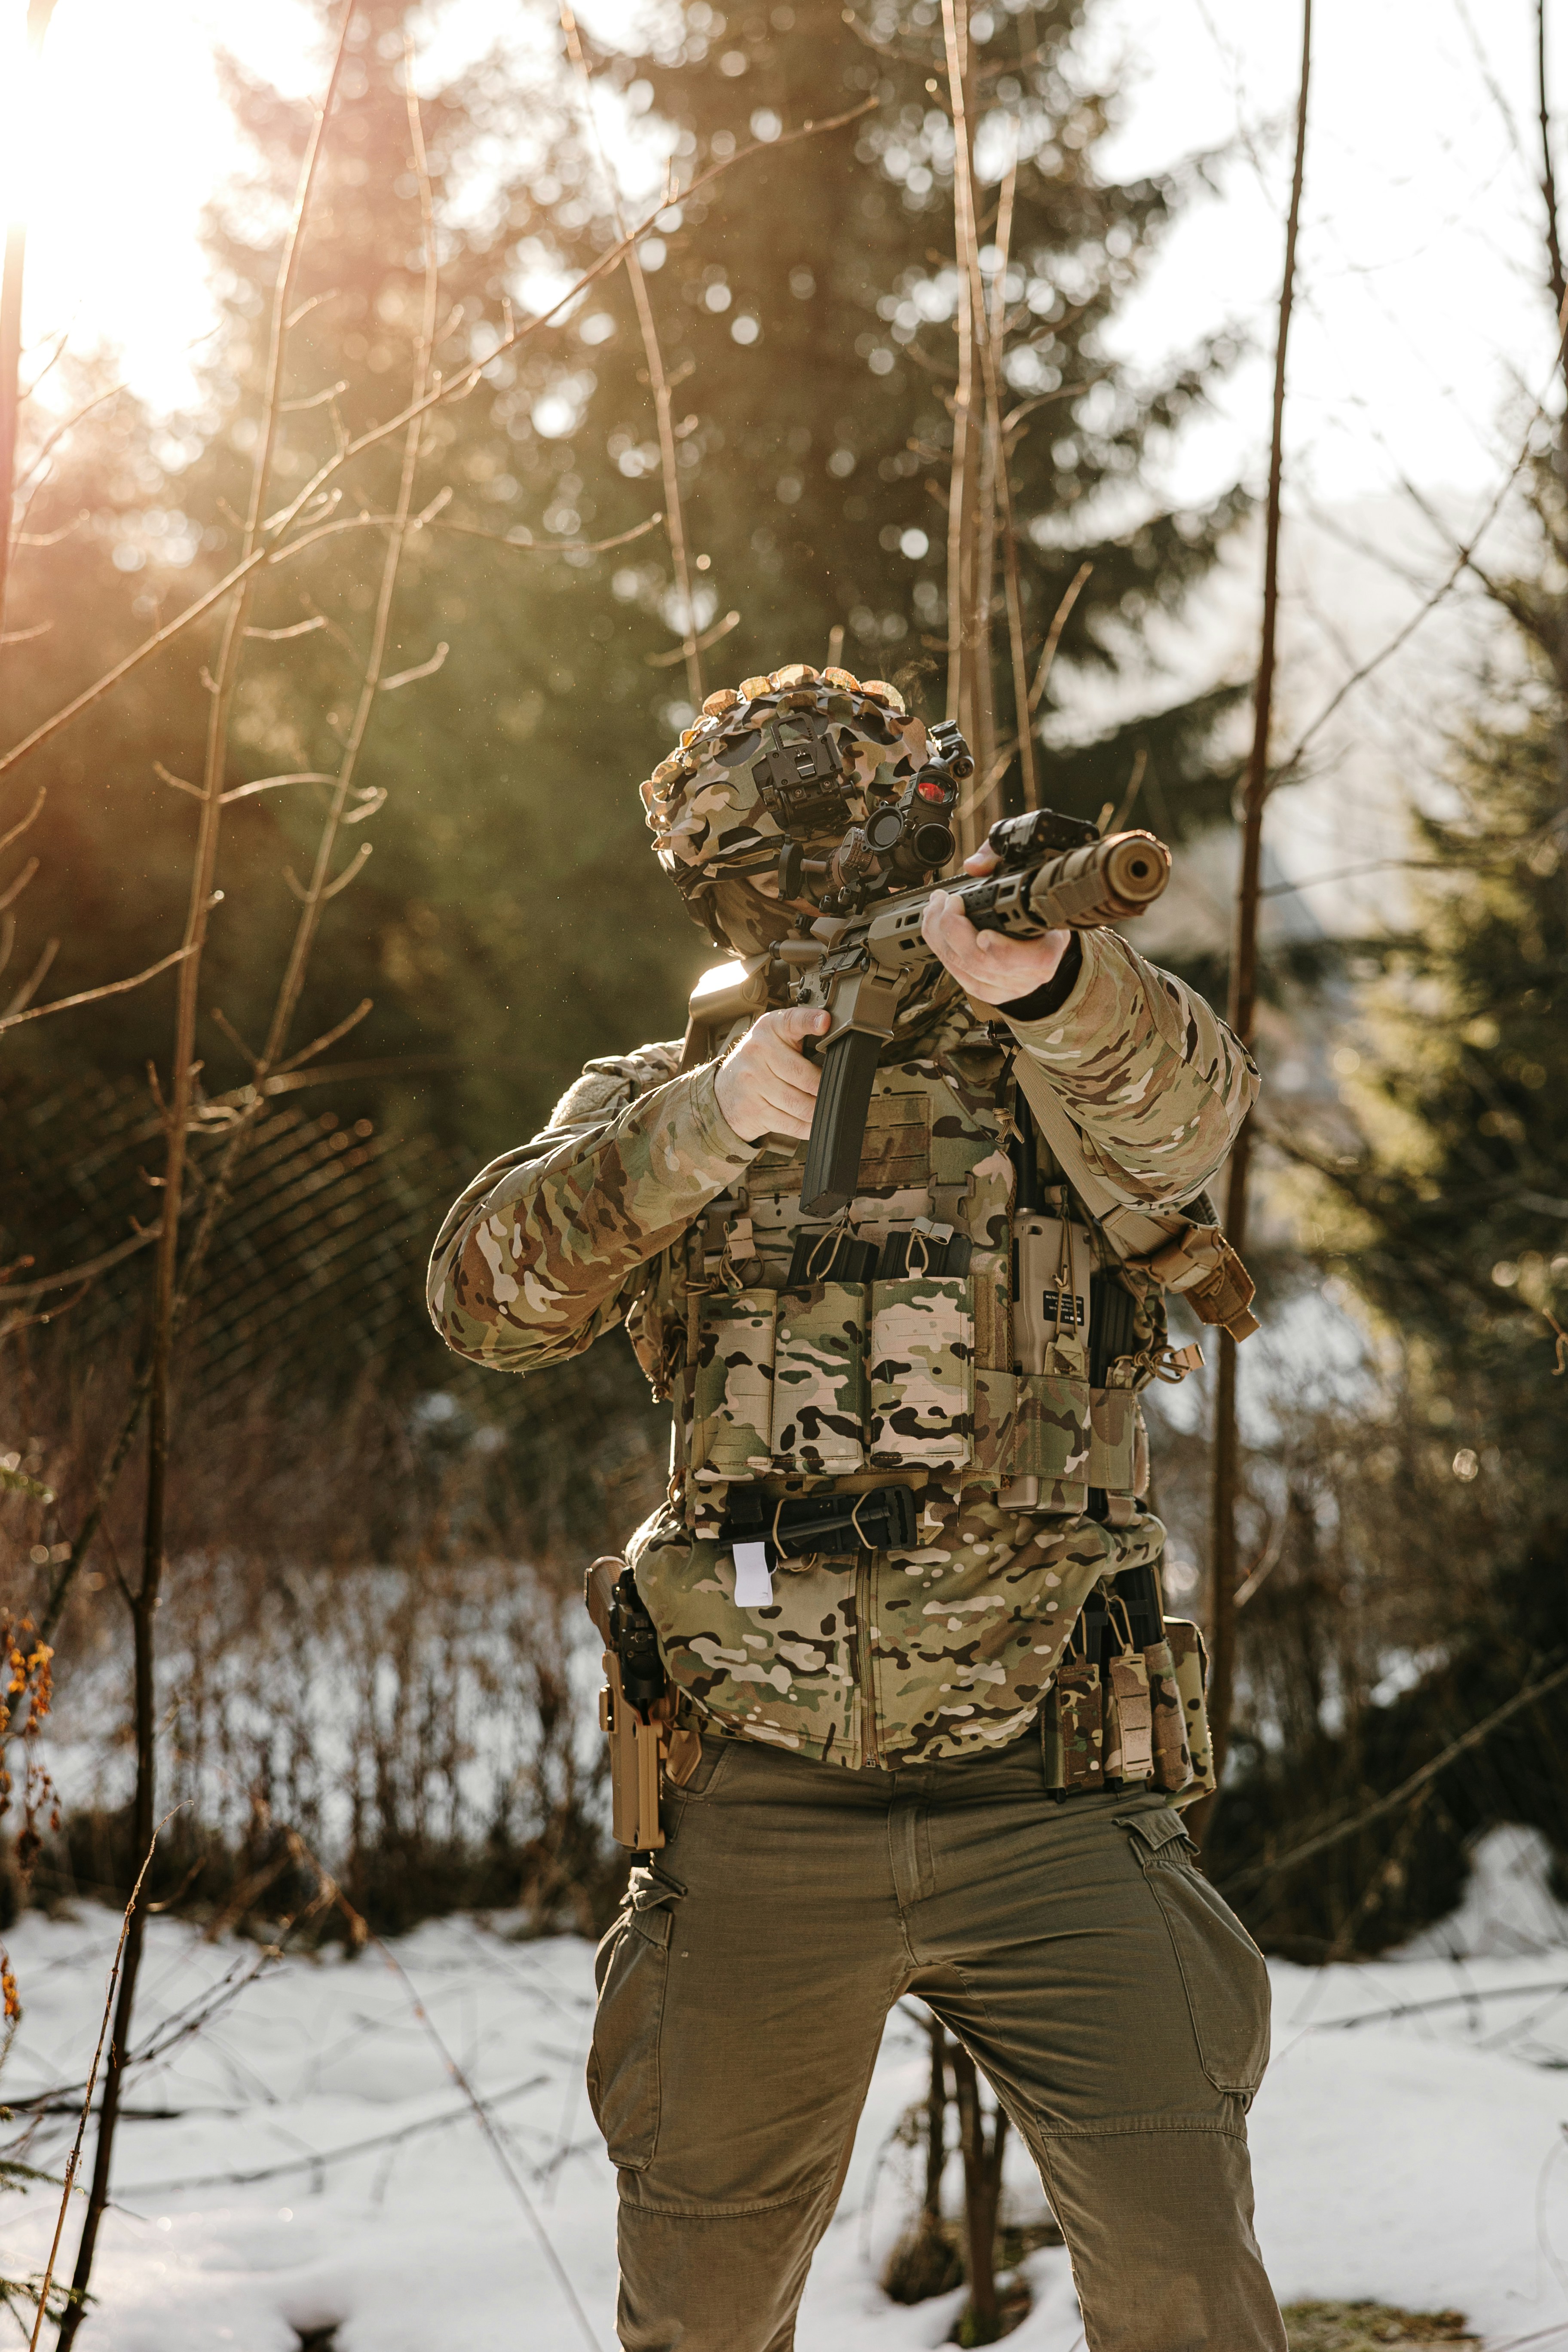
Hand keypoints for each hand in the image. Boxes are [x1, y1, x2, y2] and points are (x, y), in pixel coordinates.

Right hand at [714, 1007, 829, 1141]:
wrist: (724, 1090)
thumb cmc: (759, 1062)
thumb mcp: (775, 1037)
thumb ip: (801, 1030)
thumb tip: (834, 1036)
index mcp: (769, 1029)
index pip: (791, 1021)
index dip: (809, 1021)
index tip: (825, 1022)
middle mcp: (757, 1052)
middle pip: (803, 1075)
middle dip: (824, 1087)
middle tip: (838, 1090)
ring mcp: (752, 1083)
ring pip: (798, 1103)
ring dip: (818, 1110)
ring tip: (830, 1108)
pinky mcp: (753, 1110)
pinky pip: (790, 1123)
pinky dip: (807, 1127)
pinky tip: (815, 1123)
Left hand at [920, 848, 1069, 1005]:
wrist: (1040, 934)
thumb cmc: (1036, 905)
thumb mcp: (1030, 875)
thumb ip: (1002, 860)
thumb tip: (975, 865)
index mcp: (1051, 948)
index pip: (1034, 959)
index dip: (1003, 950)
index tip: (984, 934)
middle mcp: (1030, 974)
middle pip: (983, 962)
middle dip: (954, 929)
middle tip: (946, 901)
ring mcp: (1007, 987)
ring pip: (964, 969)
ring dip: (939, 936)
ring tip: (936, 907)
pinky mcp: (987, 991)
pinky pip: (956, 975)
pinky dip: (939, 948)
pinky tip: (936, 927)